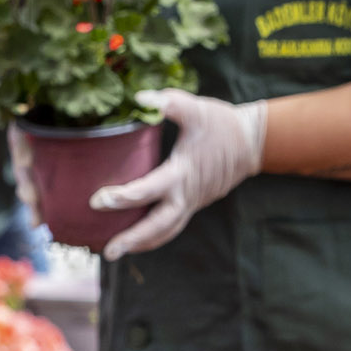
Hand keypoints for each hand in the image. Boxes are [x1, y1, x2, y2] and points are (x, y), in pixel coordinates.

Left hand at [90, 89, 267, 260]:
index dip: (121, 198)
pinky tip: (138, 237)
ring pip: (167, 231)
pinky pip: (173, 224)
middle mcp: (187, 194)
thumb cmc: (221, 123)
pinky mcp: (195, 203)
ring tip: (116, 251)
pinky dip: (155, 234)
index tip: (96, 201)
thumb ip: (169, 103)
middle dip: (133, 240)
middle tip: (108, 252)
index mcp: (182, 173)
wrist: (253, 142)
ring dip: (143, 243)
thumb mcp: (196, 108)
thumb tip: (140, 98)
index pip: (147, 192)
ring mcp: (193, 202)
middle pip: (158, 226)